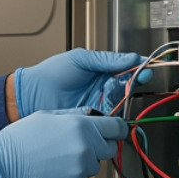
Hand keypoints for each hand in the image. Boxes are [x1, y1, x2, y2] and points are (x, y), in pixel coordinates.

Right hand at [0, 108, 128, 177]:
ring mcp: (80, 170)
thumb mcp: (46, 115)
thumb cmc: (19, 140)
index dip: (118, 130)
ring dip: (82, 163)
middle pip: (109, 149)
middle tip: (75, 147)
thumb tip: (90, 114)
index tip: (117, 133)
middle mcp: (85, 148)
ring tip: (56, 159)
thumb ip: (73, 115)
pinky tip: (52, 171)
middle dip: (98, 147)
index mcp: (81, 126)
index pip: (117, 128)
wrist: (1, 166)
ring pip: (93, 167)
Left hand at [14, 49, 147, 116]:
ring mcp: (98, 104)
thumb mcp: (80, 59)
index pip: (125, 69)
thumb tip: (132, 58)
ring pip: (120, 103)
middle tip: (139, 80)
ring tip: (117, 92)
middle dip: (134, 83)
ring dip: (123, 98)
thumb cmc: (52, 73)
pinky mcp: (92, 119)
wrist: (32, 94)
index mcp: (101, 71)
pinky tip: (110, 109)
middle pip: (126, 87)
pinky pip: (108, 118)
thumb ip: (106, 59)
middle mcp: (102, 88)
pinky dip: (112, 115)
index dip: (138, 69)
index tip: (146, 68)